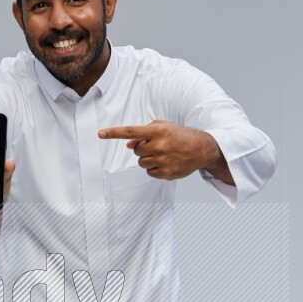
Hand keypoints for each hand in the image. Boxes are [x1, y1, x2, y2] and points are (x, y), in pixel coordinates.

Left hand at [98, 120, 219, 180]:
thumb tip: (128, 144)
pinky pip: (149, 173)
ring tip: (163, 154)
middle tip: (157, 146)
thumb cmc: (180, 136)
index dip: (114, 133)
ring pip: (141, 163)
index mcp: (158, 131)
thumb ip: (144, 134)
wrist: (202, 148)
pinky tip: (167, 163)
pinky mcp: (166, 173)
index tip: (100, 133)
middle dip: (143, 149)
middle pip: (136, 150)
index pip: (131, 131)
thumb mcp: (163, 127)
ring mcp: (163, 160)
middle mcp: (160, 145)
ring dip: (148, 159)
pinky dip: (155, 169)